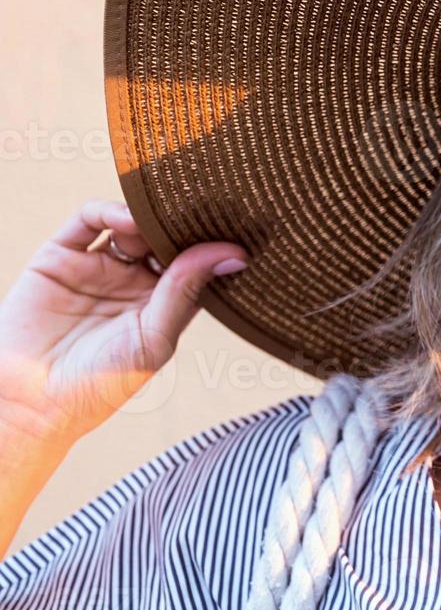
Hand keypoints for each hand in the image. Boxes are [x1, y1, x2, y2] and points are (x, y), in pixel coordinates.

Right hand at [0, 197, 248, 449]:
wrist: (30, 401)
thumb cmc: (99, 384)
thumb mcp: (154, 338)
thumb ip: (187, 291)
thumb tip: (234, 254)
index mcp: (163, 303)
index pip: (197, 262)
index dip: (215, 245)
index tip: (242, 227)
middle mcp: (133, 281)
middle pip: (167, 237)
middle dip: (185, 223)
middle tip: (207, 208)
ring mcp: (98, 266)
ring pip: (132, 223)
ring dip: (152, 216)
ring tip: (165, 220)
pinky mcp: (62, 255)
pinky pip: (89, 219)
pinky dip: (111, 210)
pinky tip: (131, 218)